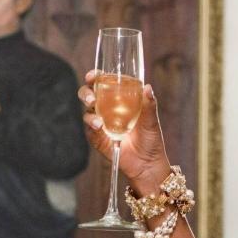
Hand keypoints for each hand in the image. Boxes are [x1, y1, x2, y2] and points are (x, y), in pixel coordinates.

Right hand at [79, 72, 172, 195]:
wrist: (147, 163)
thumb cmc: (150, 139)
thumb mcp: (152, 121)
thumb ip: (149, 105)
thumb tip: (147, 87)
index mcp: (118, 99)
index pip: (103, 83)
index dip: (96, 76)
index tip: (94, 74)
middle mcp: (106, 109)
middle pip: (89, 94)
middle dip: (86, 92)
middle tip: (91, 97)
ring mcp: (100, 123)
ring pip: (87, 111)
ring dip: (89, 112)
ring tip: (98, 119)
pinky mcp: (97, 138)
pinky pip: (90, 129)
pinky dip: (92, 126)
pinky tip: (99, 126)